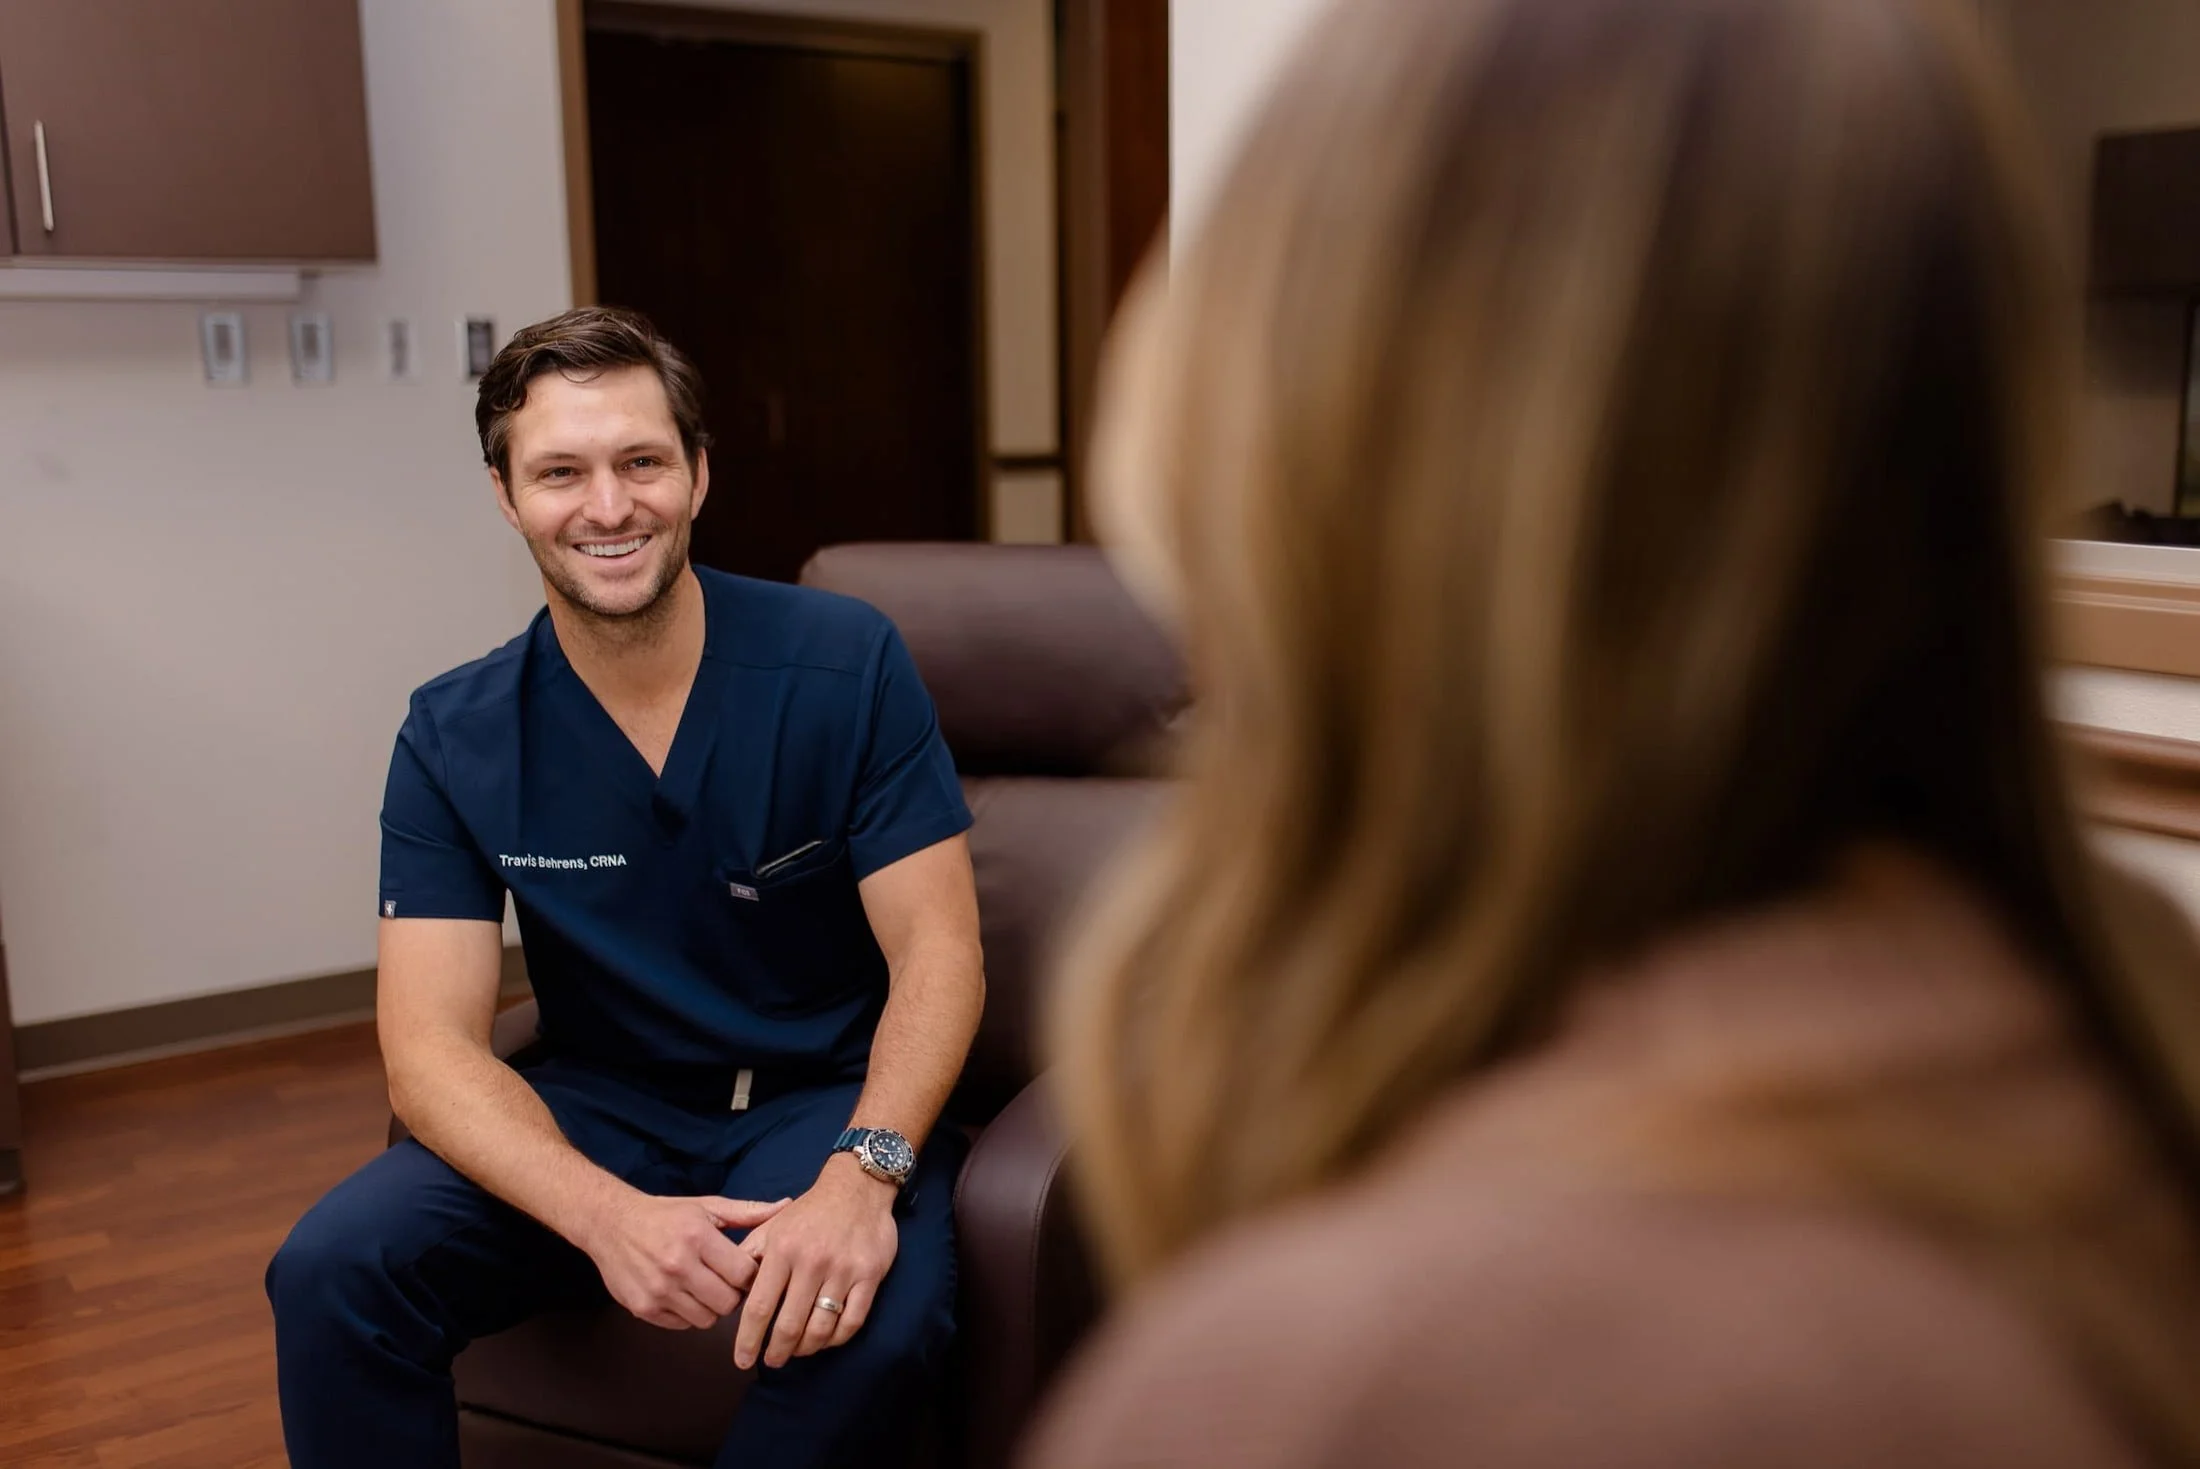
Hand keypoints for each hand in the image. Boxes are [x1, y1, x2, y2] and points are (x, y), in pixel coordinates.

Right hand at [579, 1191, 786, 1330]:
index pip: (744, 1275)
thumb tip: (786, 1206)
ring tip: (704, 1287)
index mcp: (697, 1237)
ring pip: (707, 1320)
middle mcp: (677, 1265)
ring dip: (711, 1307)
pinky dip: (688, 1314)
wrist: (611, 1224)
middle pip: (728, 1303)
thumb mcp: (706, 1206)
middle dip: (733, 1295)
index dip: (750, 1276)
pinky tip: (683, 1294)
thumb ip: (747, 1212)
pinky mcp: (643, 1308)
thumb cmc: (664, 1215)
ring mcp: (658, 1290)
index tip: (744, 1270)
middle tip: (725, 1282)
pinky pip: (682, 1325)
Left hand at [732, 1154, 898, 1369]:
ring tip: (797, 1351)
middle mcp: (812, 1261)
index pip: (759, 1306)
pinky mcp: (869, 1275)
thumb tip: (731, 1291)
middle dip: (777, 1351)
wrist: (856, 1188)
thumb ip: (749, 1256)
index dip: (748, 1339)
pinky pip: (852, 1321)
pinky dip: (836, 1339)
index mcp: (783, 1249)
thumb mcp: (772, 1225)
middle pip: (790, 1324)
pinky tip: (825, 1340)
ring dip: (805, 1348)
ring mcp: (844, 1270)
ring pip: (821, 1328)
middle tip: (772, 1361)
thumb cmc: (809, 1212)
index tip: (742, 1359)